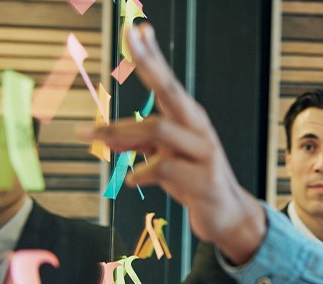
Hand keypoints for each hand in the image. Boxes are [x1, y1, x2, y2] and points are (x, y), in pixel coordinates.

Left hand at [81, 23, 264, 263]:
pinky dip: (141, 172)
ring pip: (158, 129)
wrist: (228, 215)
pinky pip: (162, 167)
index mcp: (189, 120)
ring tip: (94, 139)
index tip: (136, 29)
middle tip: (130, 37)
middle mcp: (198, 129)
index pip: (167, 82)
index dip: (151, 55)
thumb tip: (105, 134)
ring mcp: (204, 152)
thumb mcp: (163, 158)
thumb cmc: (193, 181)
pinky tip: (131, 180)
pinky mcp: (202, 179)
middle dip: (149, 62)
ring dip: (120, 132)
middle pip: (170, 90)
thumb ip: (138, 144)